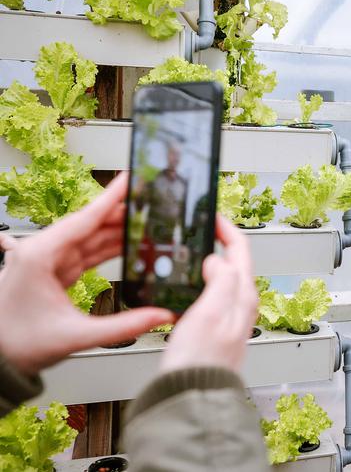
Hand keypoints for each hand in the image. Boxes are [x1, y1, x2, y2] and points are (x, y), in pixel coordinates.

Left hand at [0, 173, 173, 376]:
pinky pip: (87, 252)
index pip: (85, 218)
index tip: (131, 178)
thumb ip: (123, 326)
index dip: (112, 197)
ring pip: (91, 237)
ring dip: (119, 231)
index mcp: (40, 255)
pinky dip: (109, 248)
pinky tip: (128, 244)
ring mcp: (47, 260)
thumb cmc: (18, 344)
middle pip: (90, 224)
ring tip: (148, 223)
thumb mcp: (75, 336)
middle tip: (151, 202)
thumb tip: (159, 317)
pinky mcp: (53, 271)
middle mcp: (42, 252)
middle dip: (122, 213)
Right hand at [160, 215, 257, 373]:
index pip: (241, 250)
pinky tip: (185, 284)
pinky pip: (210, 295)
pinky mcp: (214, 328)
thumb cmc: (201, 361)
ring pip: (222, 277)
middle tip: (200, 227)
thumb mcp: (211, 312)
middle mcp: (240, 304)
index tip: (212, 215)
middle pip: (233, 261)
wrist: (191, 395)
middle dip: (218, 241)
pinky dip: (199, 281)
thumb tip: (218, 258)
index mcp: (243, 295)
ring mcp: (228, 316)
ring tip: (191, 249)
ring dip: (208, 260)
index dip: (226, 228)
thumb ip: (220, 281)